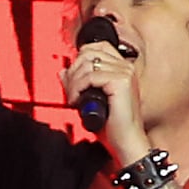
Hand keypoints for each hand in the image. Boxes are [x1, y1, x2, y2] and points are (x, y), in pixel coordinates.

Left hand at [67, 30, 149, 158]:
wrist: (125, 142)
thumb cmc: (113, 126)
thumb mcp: (91, 99)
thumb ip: (79, 82)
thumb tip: (63, 71)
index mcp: (122, 68)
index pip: (97, 46)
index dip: (79, 58)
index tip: (72, 78)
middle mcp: (125, 67)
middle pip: (88, 53)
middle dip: (73, 71)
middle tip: (70, 91)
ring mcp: (125, 72)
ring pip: (86, 64)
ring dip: (73, 82)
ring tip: (73, 99)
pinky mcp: (121, 81)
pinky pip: (90, 76)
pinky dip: (78, 88)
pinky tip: (78, 101)